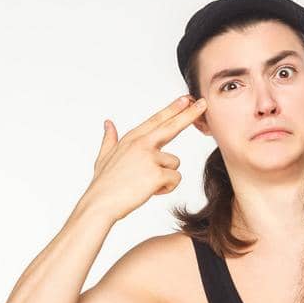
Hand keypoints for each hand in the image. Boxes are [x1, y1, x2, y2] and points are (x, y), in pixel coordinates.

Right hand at [84, 95, 207, 220]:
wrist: (100, 203)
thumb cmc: (103, 184)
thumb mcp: (103, 157)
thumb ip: (110, 139)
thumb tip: (108, 124)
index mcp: (132, 139)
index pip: (156, 120)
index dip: (172, 109)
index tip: (185, 99)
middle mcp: (142, 144)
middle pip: (172, 126)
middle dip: (189, 114)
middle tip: (203, 103)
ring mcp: (150, 157)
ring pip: (174, 164)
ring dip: (165, 176)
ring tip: (146, 184)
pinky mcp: (157, 174)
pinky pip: (175, 180)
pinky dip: (166, 188)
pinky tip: (150, 191)